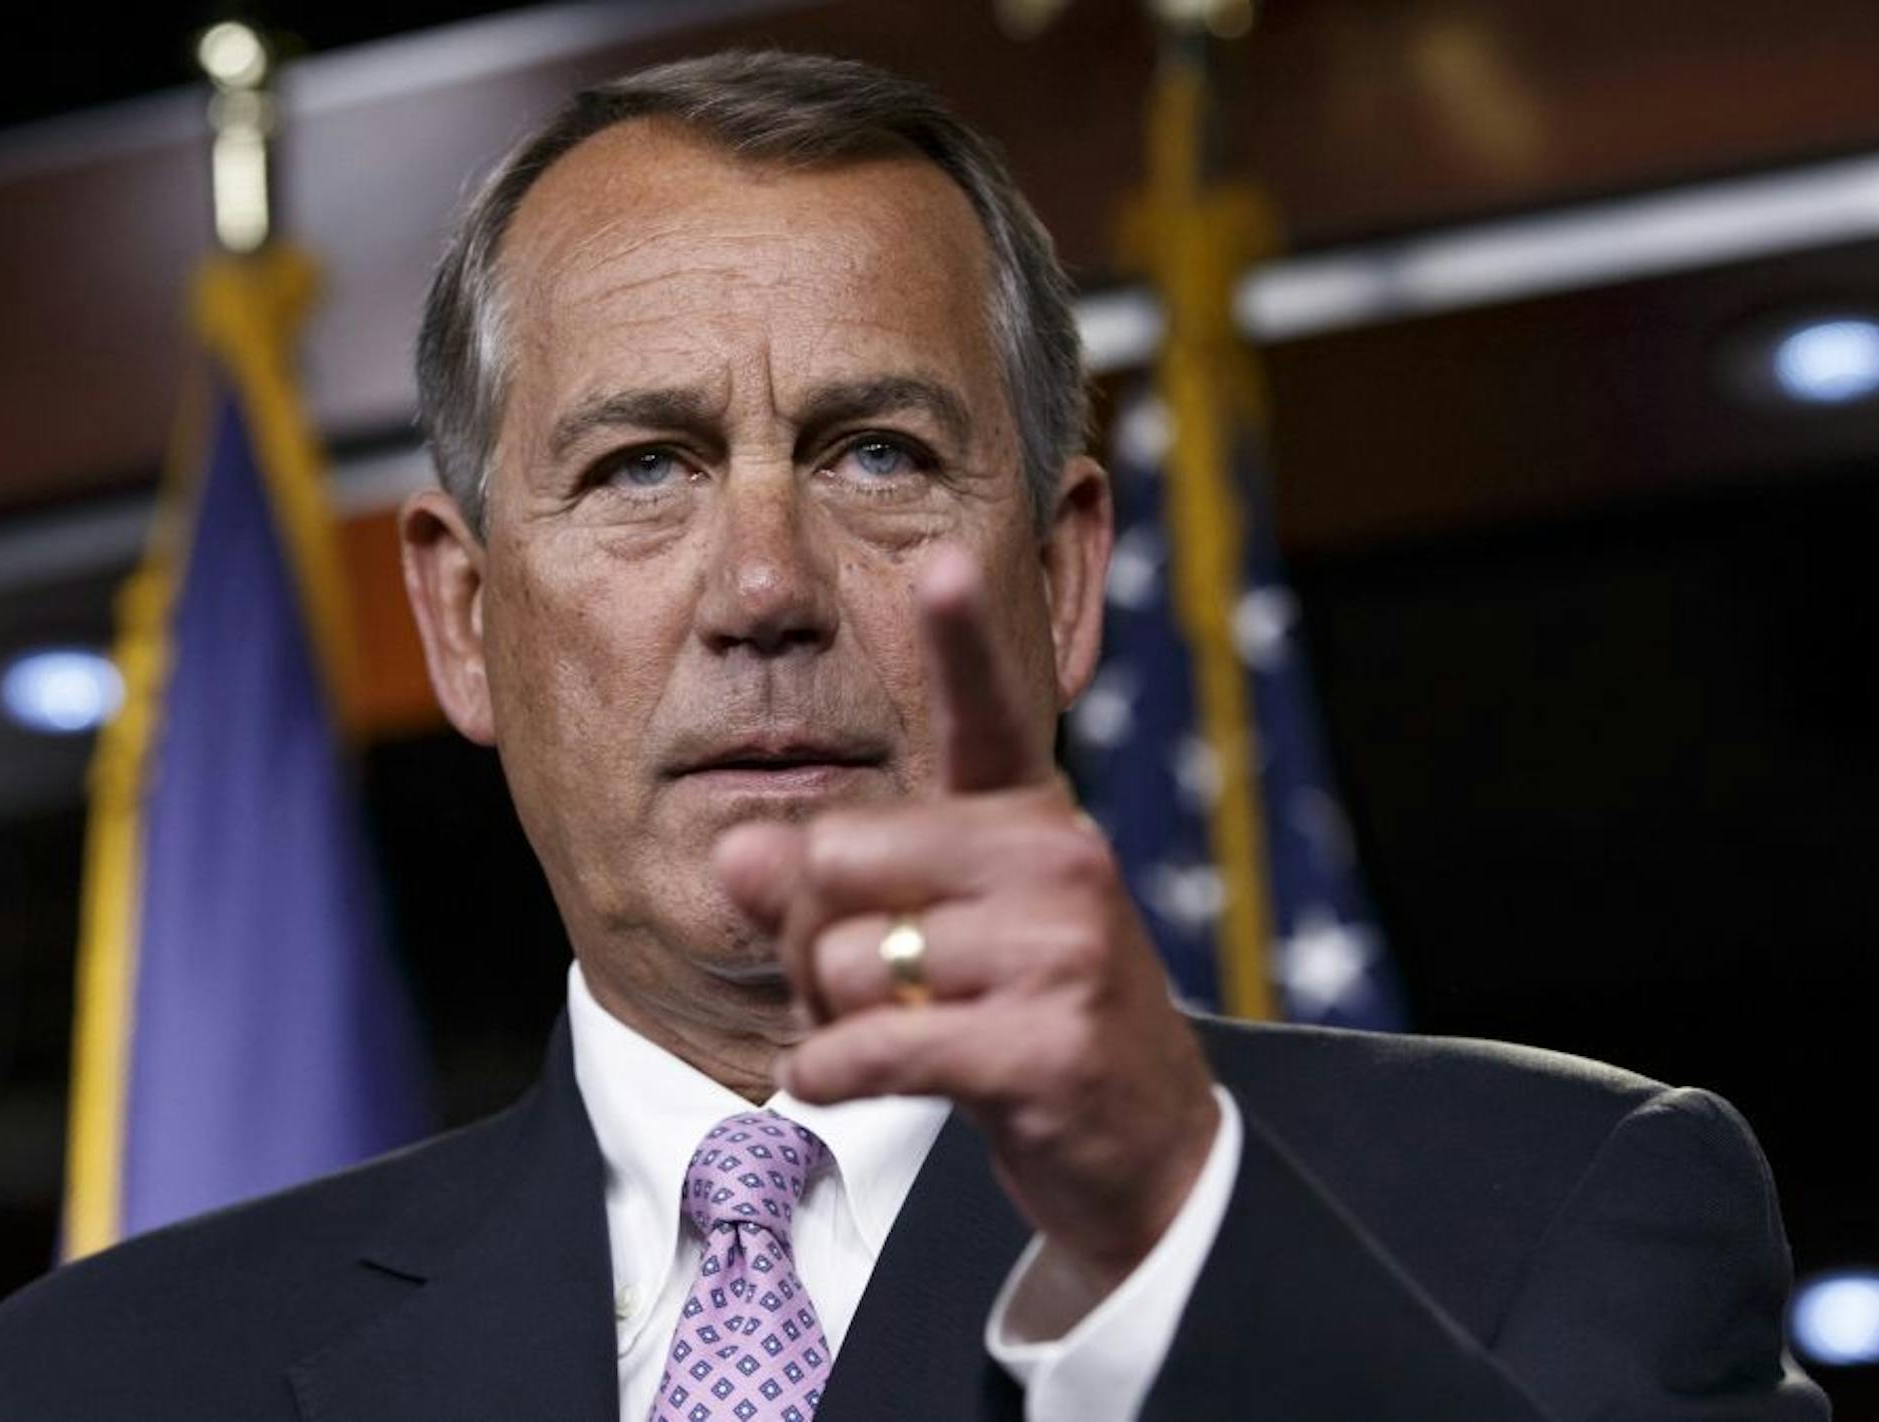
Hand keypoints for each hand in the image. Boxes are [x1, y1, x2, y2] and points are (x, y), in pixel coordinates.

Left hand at [714, 549, 1222, 1294]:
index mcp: (1028, 814)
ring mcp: (1062, 949)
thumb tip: (738, 852)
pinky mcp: (1048, 1043)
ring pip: (848, 961)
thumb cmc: (1014, 1012)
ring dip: (828, 1017)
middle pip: (840, 857)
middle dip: (807, 933)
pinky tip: (831, 1080)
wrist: (1140, 1138)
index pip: (989, 712)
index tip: (943, 556)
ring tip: (886, 1033)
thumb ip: (823, 885)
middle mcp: (1056, 859)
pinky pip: (877, 1045)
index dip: (962, 636)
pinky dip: (828, 1073)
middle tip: (853, 980)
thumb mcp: (923, 932)